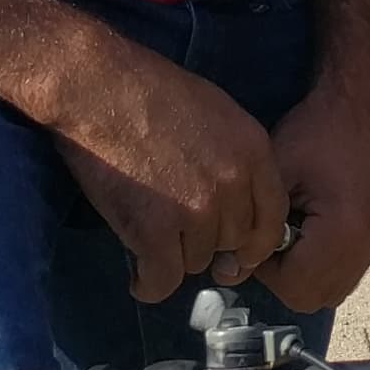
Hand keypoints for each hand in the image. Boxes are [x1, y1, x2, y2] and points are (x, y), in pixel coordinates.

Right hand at [40, 41, 290, 303]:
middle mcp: (233, 183)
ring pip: (196, 262)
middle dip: (206, 242)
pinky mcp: (155, 230)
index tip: (235, 251)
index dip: (253, 240)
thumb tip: (236, 208)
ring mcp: (195, 209)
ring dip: (172, 256)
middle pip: (232, 243)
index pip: (272, 217)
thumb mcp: (216, 113)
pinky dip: (148, 283)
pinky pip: (162, 280)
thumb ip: (235, 159)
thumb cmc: (149, 91)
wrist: (97, 86)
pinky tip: (138, 273)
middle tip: (175, 232)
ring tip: (147, 234)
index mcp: (253, 151)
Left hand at [263, 81, 369, 312]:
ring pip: (326, 292)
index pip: (293, 286)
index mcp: (343, 233)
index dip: (265, 269)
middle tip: (269, 238)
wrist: (352, 110)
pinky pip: (340, 276)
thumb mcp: (274, 177)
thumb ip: (251, 229)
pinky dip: (318, 268)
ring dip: (300, 275)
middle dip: (281, 276)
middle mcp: (365, 247)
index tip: (257, 236)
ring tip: (289, 235)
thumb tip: (226, 273)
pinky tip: (306, 233)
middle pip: (310, 297)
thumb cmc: (313, 134)